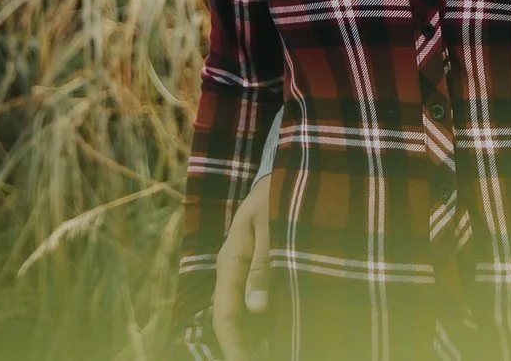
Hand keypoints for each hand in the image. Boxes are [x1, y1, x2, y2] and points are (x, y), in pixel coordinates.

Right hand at [212, 172, 272, 359]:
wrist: (286, 170)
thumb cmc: (278, 192)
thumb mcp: (272, 224)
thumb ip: (263, 264)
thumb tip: (255, 308)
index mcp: (230, 260)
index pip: (224, 313)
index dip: (233, 344)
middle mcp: (233, 270)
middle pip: (231, 318)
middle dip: (243, 344)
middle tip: (260, 359)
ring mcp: (244, 269)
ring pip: (243, 312)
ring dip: (255, 335)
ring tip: (274, 349)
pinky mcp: (258, 267)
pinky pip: (256, 299)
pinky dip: (265, 319)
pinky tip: (279, 332)